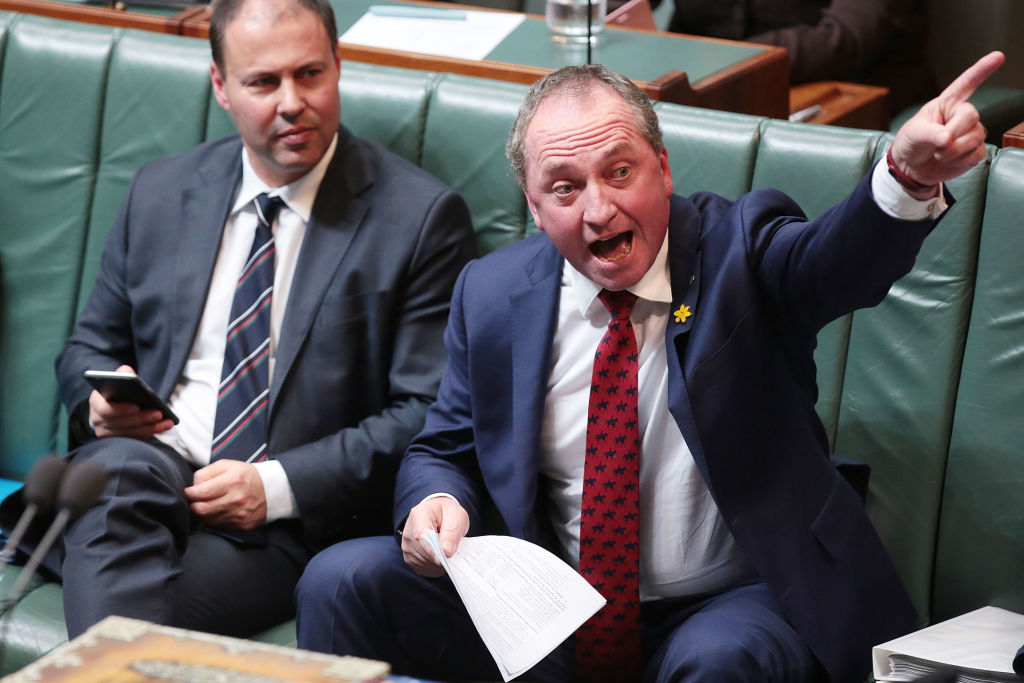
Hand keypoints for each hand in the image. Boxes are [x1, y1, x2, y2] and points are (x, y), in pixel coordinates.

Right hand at [89, 365, 173, 438]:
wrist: (112, 405)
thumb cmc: (117, 391)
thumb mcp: (116, 380)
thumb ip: (122, 374)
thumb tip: (127, 372)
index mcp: (96, 402)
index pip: (105, 410)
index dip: (121, 410)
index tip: (137, 406)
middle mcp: (98, 420)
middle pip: (120, 423)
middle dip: (141, 418)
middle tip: (159, 413)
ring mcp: (107, 433)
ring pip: (130, 433)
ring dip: (150, 427)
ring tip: (167, 421)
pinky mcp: (118, 440)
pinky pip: (136, 438)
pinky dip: (152, 431)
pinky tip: (165, 425)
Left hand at [185, 459, 266, 529]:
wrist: (274, 490)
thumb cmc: (248, 476)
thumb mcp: (228, 465)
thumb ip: (207, 472)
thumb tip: (194, 485)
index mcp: (232, 481)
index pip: (201, 492)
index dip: (190, 493)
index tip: (189, 491)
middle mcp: (235, 500)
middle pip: (201, 509)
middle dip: (193, 504)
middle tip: (195, 500)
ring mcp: (239, 515)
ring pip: (208, 519)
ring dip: (204, 513)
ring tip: (207, 504)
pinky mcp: (242, 525)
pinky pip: (219, 526)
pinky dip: (215, 519)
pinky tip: (219, 511)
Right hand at [401, 497, 469, 577]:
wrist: (439, 515)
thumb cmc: (447, 513)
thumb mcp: (456, 515)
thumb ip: (452, 532)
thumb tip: (447, 552)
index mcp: (419, 514)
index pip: (421, 535)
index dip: (434, 548)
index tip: (447, 555)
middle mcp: (408, 531)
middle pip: (423, 551)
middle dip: (441, 555)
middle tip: (453, 550)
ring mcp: (407, 546)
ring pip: (425, 562)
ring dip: (439, 562)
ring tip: (447, 550)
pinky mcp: (409, 558)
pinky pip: (423, 568)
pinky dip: (435, 566)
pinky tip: (441, 557)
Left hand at [889, 51, 1004, 193]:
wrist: (911, 167)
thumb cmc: (911, 143)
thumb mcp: (914, 134)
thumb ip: (930, 134)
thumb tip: (948, 139)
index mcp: (947, 103)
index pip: (966, 84)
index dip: (982, 70)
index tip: (998, 56)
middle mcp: (962, 115)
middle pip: (972, 115)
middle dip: (953, 133)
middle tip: (936, 144)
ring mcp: (971, 132)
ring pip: (975, 138)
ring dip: (952, 151)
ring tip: (938, 153)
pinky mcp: (975, 150)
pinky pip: (975, 154)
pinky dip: (958, 161)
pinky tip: (948, 160)